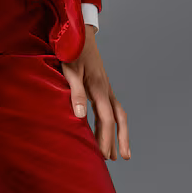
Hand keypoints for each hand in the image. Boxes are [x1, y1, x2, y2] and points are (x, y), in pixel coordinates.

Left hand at [60, 27, 130, 159]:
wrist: (79, 34)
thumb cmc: (72, 52)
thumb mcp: (70, 71)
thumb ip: (75, 93)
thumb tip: (80, 116)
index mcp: (99, 88)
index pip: (106, 119)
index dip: (106, 138)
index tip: (104, 155)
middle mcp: (106, 89)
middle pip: (118, 119)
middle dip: (120, 139)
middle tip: (121, 158)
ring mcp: (105, 88)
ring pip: (116, 114)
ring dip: (117, 133)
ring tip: (115, 153)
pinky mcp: (100, 86)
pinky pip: (109, 108)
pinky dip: (108, 122)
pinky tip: (102, 131)